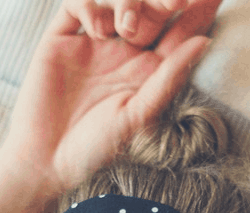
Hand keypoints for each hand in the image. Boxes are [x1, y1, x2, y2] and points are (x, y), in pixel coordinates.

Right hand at [0, 0, 218, 198]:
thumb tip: (205, 42)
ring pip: (118, 2)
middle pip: (151, 10)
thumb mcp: (138, 115)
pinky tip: (97, 28)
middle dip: (165, 0)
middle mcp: (123, 54)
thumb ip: (169, 78)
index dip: (198, 13)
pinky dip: (88, 6)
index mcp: (148, 73)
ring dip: (128, 4)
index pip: (178, 34)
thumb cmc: (95, 148)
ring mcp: (92, 44)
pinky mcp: (60, 40)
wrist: (44, 160)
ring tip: (126, 28)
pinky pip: (76, 6)